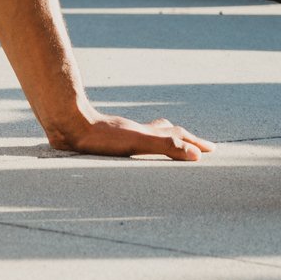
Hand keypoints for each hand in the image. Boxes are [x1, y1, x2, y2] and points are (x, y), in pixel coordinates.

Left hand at [48, 113, 214, 160]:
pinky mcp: (108, 139)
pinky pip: (132, 140)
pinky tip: (131, 147)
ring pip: (150, 133)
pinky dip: (142, 142)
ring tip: (171, 141)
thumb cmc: (101, 137)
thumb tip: (196, 155)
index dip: (195, 144)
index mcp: (148, 134)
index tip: (212, 149)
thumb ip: (166, 147)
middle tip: (198, 145)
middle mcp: (138, 132)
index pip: (178, 138)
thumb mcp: (137, 143)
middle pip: (168, 133)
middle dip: (185, 140)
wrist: (68, 125)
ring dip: (165, 138)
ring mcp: (123, 134)